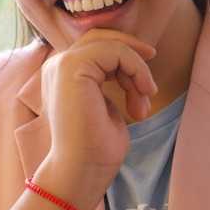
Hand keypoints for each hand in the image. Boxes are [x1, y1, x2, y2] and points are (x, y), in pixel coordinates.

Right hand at [40, 28, 156, 186]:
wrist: (82, 172)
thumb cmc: (96, 148)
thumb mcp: (107, 104)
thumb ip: (111, 80)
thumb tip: (133, 64)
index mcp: (63, 74)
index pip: (97, 47)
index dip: (125, 56)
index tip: (146, 84)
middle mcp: (58, 65)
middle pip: (101, 36)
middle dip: (131, 51)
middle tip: (151, 69)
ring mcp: (62, 63)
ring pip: (111, 44)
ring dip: (136, 69)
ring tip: (144, 99)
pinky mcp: (72, 67)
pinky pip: (115, 51)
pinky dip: (135, 68)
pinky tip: (142, 92)